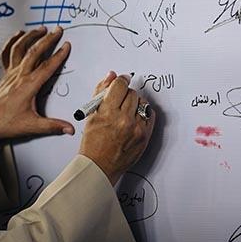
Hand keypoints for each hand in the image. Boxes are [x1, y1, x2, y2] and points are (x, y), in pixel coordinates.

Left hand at [0, 26, 74, 141]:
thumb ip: (52, 126)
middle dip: (47, 39)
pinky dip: (12, 42)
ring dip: (30, 36)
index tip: (67, 46)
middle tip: (58, 30)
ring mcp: (11, 73)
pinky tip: (18, 34)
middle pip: (34, 52)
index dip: (58, 55)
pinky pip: (7, 54)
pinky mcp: (5, 74)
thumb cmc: (7, 122)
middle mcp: (19, 76)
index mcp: (28, 86)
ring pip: (19, 48)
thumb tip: (70, 129)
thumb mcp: (32, 125)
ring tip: (41, 29)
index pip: (47, 67)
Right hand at [79, 71, 155, 185]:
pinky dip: (143, 113)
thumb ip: (101, 93)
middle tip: (118, 101)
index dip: (120, 80)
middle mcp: (124, 119)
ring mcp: (136, 128)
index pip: (119, 85)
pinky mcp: (145, 136)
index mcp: (108, 113)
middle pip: (131, 93)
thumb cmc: (92, 143)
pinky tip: (134, 118)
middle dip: (125, 94)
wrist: (99, 166)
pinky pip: (149, 114)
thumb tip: (112, 76)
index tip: (121, 80)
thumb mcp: (91, 115)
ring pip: (141, 102)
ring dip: (134, 103)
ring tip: (125, 112)